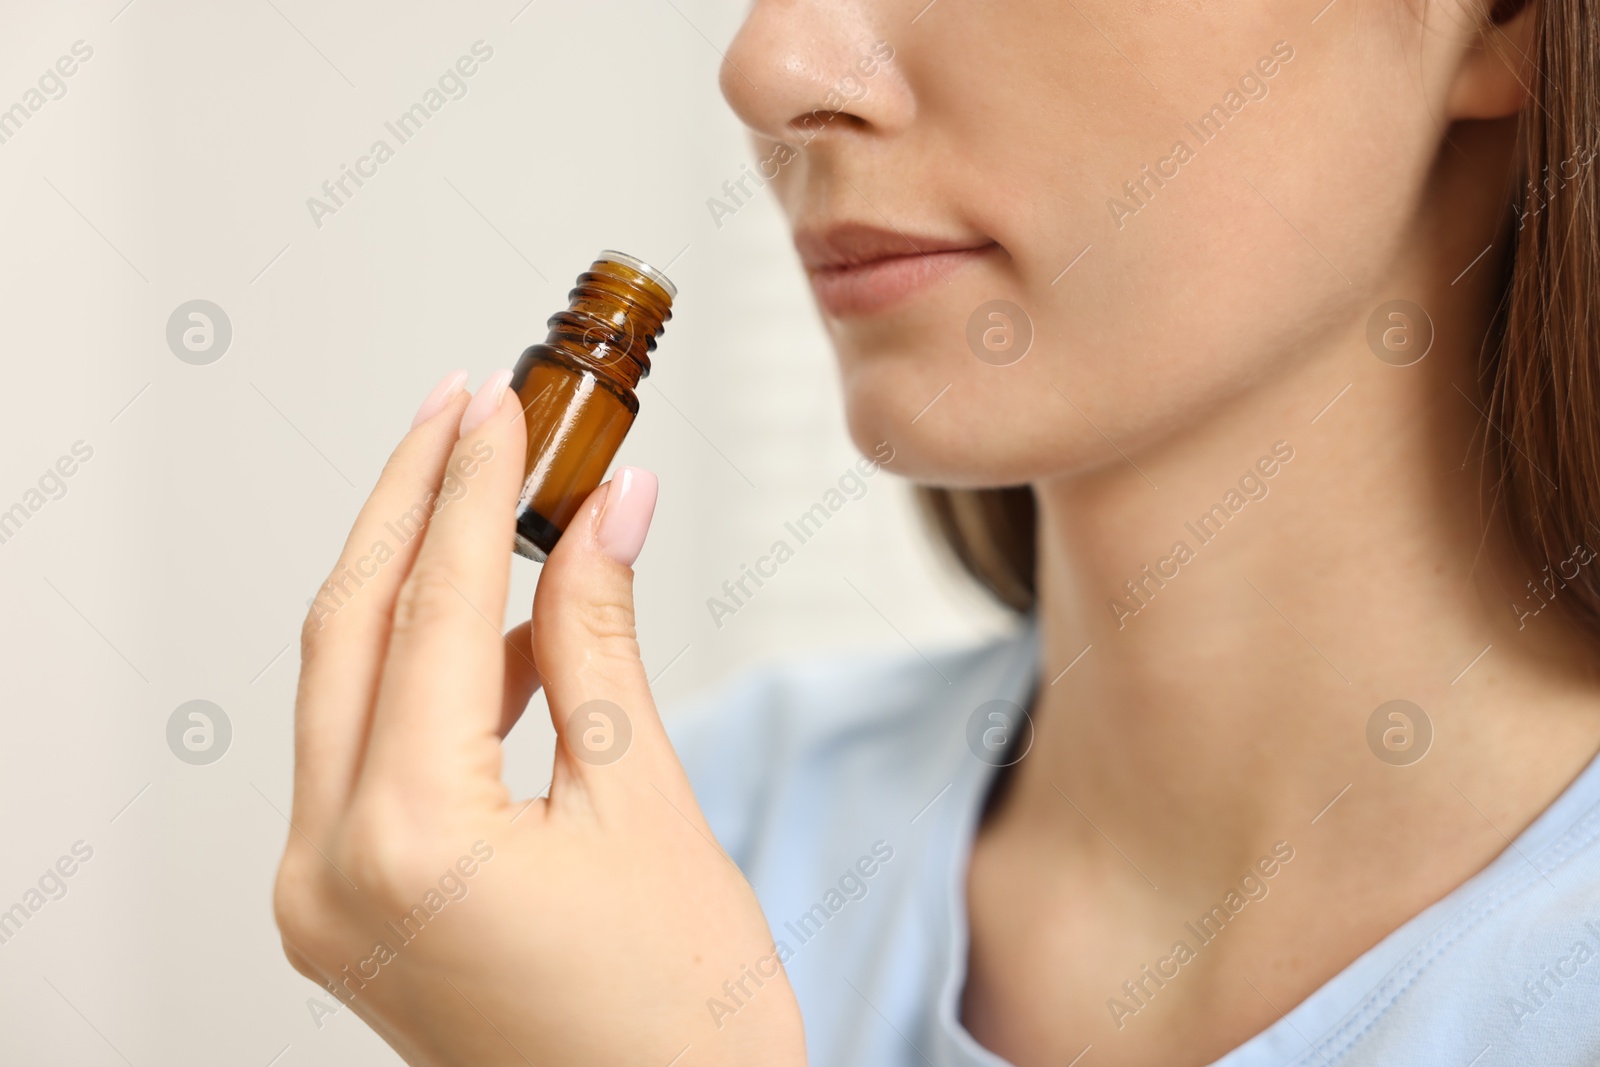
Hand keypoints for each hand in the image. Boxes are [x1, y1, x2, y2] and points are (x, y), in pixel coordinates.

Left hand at [271, 368, 806, 1065]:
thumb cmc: (681, 1028)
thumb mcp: (648, 805)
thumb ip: (603, 640)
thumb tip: (608, 512)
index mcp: (406, 844)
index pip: (432, 610)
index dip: (474, 489)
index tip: (506, 406)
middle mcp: (329, 871)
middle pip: (348, 628)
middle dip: (408, 504)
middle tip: (467, 411)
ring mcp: (323, 898)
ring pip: (345, 685)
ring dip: (415, 584)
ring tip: (491, 496)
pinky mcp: (348, 908)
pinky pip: (368, 752)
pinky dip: (427, 677)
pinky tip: (500, 628)